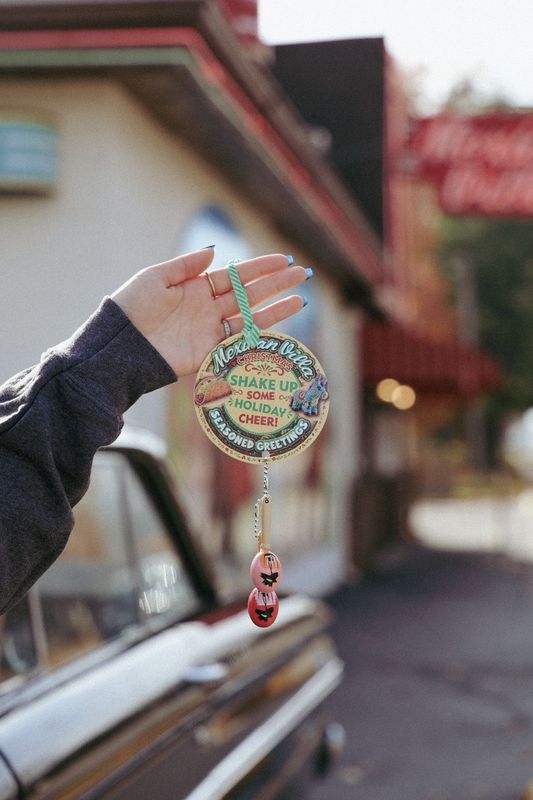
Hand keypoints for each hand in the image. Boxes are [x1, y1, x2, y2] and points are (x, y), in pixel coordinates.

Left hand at [111, 249, 308, 376]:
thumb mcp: (155, 278)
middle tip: (302, 274)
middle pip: (249, 294)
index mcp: (196, 287)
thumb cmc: (132, 309)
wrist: (120, 346)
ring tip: (301, 299)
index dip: (259, 267)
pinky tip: (279, 327)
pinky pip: (239, 343)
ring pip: (250, 317)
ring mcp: (210, 331)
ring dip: (276, 308)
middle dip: (276, 284)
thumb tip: (214, 252)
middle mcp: (207, 308)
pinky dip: (258, 335)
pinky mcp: (209, 352)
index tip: (282, 260)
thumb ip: (185, 266)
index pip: (235, 275)